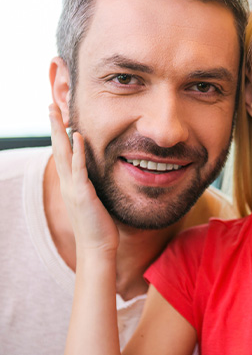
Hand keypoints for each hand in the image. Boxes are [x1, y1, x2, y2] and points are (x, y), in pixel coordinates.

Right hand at [49, 104, 118, 255]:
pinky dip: (78, 152)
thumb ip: (92, 187)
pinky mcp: (83, 194)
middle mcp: (68, 184)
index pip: (63, 154)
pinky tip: (79, 137)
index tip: (59, 118)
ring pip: (64, 154)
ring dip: (61, 133)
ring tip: (57, 113)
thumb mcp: (94, 201)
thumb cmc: (98, 226)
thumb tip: (97, 177)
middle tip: (50, 106)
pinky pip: (80, 169)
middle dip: (54, 127)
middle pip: (57, 149)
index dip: (60, 135)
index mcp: (71, 184)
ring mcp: (73, 188)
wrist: (97, 248)